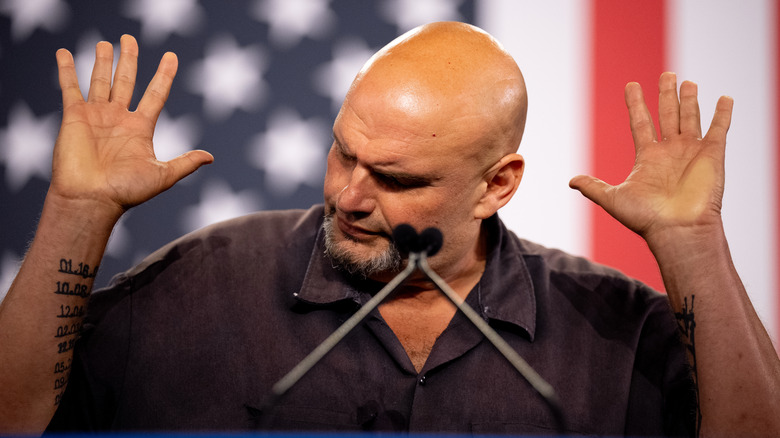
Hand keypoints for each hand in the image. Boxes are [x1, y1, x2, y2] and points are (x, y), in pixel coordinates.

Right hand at [51, 35, 212, 219]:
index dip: (164, 75)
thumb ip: (185, 163)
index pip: (155, 94)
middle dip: (129, 59)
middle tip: (129, 38)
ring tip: (106, 43)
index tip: (172, 56)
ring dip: (103, 61)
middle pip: (127, 81)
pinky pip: (70, 88)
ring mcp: (96, 116)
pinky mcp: (74, 117)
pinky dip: (67, 70)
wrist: (91, 199)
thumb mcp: (163, 175)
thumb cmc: (126, 191)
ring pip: (101, 81)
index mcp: (141, 128)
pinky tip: (65, 52)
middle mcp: (119, 119)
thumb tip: (210, 157)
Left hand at [569, 72, 732, 242]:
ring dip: (689, 99)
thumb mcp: (613, 199)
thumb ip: (593, 187)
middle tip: (666, 74)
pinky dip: (723, 113)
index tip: (631, 85)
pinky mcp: (713, 155)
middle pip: (667, 115)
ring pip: (690, 118)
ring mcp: (692, 152)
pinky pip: (719, 129)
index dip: (635, 103)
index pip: (640, 122)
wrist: (677, 230)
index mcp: (647, 157)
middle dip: (666, 94)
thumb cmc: (646, 218)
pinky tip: (725, 98)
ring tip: (687, 82)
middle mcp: (670, 151)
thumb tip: (571, 181)